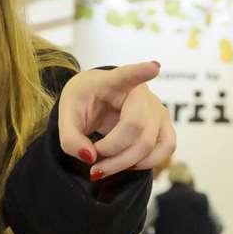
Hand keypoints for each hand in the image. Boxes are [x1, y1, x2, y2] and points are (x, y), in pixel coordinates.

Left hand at [58, 63, 176, 180]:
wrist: (97, 101)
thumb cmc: (84, 103)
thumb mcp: (66, 118)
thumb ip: (70, 139)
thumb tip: (91, 157)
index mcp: (111, 82)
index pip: (127, 75)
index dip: (141, 72)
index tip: (154, 67)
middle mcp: (141, 93)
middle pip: (135, 126)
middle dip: (112, 153)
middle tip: (92, 161)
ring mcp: (157, 109)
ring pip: (149, 143)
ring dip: (125, 163)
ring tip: (104, 166)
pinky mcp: (164, 126)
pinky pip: (165, 148)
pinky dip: (145, 163)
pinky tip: (127, 164)